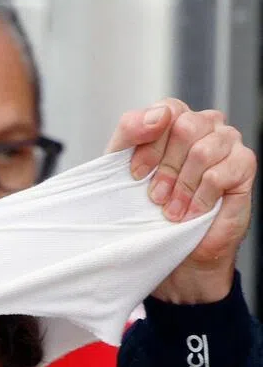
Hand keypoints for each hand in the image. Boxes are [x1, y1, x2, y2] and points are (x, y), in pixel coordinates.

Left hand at [105, 98, 255, 303]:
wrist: (172, 256)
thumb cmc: (148, 214)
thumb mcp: (123, 173)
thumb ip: (130, 134)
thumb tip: (155, 116)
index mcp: (176, 124)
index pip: (167, 110)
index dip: (148, 143)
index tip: (135, 174)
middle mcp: (206, 127)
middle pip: (186, 126)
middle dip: (165, 168)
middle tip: (155, 198)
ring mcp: (228, 144)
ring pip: (204, 149)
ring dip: (181, 186)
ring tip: (171, 211)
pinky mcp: (243, 167)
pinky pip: (220, 172)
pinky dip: (200, 197)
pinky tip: (191, 214)